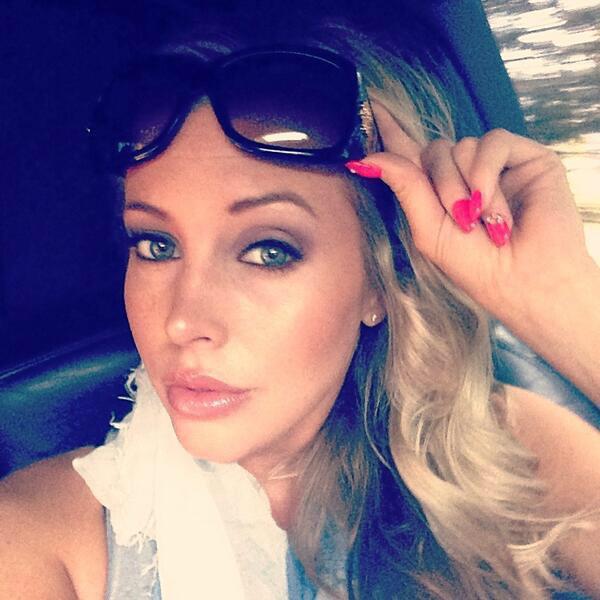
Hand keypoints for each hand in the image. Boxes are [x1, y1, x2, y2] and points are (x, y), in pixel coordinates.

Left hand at [349, 104, 596, 327]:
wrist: (524, 279)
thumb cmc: (475, 265)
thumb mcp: (429, 228)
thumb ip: (404, 187)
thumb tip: (366, 158)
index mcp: (438, 193)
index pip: (411, 154)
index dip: (392, 132)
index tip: (371, 105)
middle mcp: (465, 174)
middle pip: (434, 150)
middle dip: (441, 186)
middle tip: (462, 219)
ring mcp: (495, 164)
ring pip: (461, 146)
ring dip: (465, 186)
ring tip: (482, 220)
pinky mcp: (524, 156)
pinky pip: (491, 141)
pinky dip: (485, 171)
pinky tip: (491, 201)